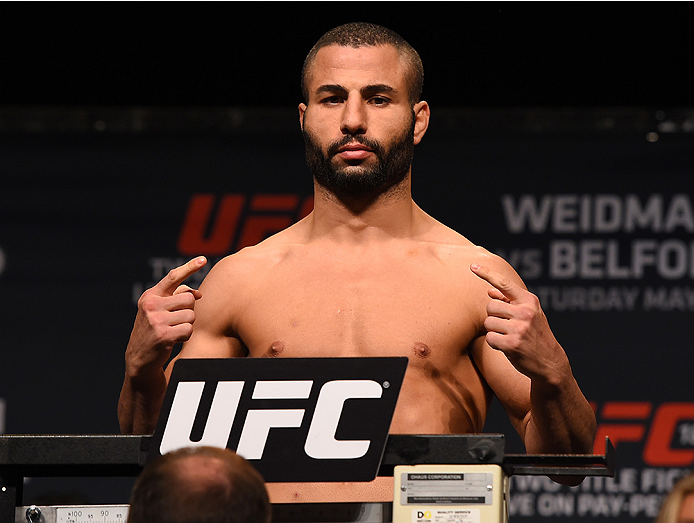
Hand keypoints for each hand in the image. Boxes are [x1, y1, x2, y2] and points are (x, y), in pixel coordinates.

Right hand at [125, 257, 206, 378]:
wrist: (140, 358)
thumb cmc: (155, 330)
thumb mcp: (159, 310)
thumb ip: (176, 297)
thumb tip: (198, 293)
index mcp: (150, 295)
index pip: (173, 277)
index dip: (190, 267)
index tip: (203, 259)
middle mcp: (151, 305)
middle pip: (188, 298)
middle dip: (188, 310)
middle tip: (176, 321)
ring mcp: (156, 320)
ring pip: (190, 315)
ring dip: (186, 325)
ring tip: (173, 331)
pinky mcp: (163, 335)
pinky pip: (188, 330)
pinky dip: (185, 336)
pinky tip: (173, 340)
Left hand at [470, 262, 568, 383]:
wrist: (550, 362)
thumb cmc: (536, 334)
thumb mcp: (529, 313)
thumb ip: (510, 301)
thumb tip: (490, 290)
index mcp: (529, 301)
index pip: (504, 283)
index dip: (486, 273)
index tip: (473, 266)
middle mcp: (525, 312)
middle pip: (490, 306)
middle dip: (494, 316)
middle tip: (507, 326)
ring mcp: (519, 328)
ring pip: (488, 323)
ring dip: (494, 331)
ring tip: (509, 336)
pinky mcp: (511, 344)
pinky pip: (489, 338)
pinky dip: (495, 343)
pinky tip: (508, 346)